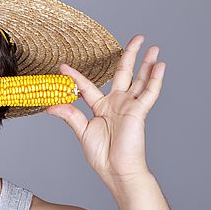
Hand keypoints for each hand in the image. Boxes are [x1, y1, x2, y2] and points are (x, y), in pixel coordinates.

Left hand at [46, 35, 164, 187]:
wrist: (117, 170)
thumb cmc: (102, 156)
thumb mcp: (82, 132)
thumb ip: (70, 116)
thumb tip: (51, 106)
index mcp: (101, 107)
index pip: (87, 86)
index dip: (75, 76)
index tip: (62, 66)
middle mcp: (117, 103)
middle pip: (124, 73)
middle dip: (130, 55)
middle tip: (135, 38)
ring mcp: (129, 106)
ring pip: (140, 79)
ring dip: (147, 63)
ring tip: (153, 47)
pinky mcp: (139, 112)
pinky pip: (149, 93)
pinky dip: (155, 79)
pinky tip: (159, 65)